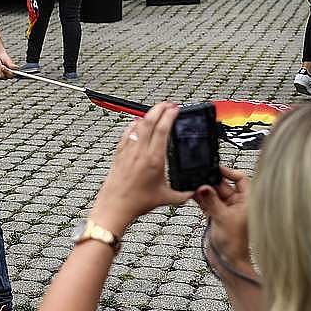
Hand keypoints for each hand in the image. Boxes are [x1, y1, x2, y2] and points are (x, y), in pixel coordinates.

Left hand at [0, 50, 17, 79]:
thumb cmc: (5, 59)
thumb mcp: (8, 61)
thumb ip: (11, 65)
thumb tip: (16, 67)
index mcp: (12, 73)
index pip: (10, 75)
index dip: (6, 71)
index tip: (3, 66)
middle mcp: (7, 77)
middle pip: (2, 76)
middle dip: (0, 68)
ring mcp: (1, 77)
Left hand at [89, 103, 193, 233]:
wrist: (114, 206)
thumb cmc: (137, 203)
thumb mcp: (166, 198)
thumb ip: (185, 194)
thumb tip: (196, 191)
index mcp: (154, 159)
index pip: (162, 130)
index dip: (169, 116)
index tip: (176, 109)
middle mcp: (140, 152)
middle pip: (149, 121)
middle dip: (160, 108)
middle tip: (169, 104)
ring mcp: (128, 151)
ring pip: (137, 125)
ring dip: (148, 115)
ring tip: (157, 111)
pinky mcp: (119, 153)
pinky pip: (127, 133)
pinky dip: (134, 125)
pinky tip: (138, 123)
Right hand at [192, 166, 252, 267]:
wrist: (228, 262)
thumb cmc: (235, 244)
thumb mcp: (222, 218)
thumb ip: (211, 201)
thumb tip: (202, 187)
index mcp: (247, 201)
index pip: (241, 179)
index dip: (229, 172)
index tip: (216, 169)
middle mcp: (238, 204)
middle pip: (224, 185)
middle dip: (211, 183)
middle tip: (199, 179)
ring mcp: (226, 209)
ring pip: (214, 194)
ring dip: (204, 191)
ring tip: (193, 188)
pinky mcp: (217, 215)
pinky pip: (208, 202)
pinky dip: (201, 200)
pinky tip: (192, 196)